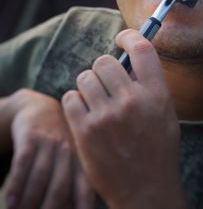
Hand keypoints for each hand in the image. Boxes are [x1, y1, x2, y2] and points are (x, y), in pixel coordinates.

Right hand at [4, 89, 94, 208]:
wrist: (44, 109)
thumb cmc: (60, 141)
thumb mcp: (74, 156)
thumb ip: (74, 181)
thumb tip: (74, 208)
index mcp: (83, 160)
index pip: (85, 191)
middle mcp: (69, 151)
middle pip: (60, 187)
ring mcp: (51, 142)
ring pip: (40, 176)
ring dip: (29, 201)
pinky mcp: (32, 136)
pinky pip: (23, 162)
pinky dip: (16, 184)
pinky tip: (10, 201)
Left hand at [62, 29, 186, 208]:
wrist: (145, 189)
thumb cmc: (157, 150)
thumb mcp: (165, 114)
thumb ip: (149, 86)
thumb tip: (129, 63)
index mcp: (156, 95)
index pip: (142, 49)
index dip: (129, 36)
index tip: (122, 38)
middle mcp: (131, 101)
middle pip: (105, 61)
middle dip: (104, 68)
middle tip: (107, 82)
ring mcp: (106, 116)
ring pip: (85, 77)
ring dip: (90, 85)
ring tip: (97, 100)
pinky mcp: (85, 130)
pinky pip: (70, 97)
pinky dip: (76, 101)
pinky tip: (86, 112)